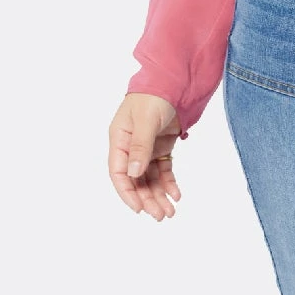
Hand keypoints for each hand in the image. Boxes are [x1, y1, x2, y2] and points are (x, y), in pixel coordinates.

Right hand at [109, 93, 181, 219]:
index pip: (118, 172)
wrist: (174, 79)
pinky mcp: (161, 145)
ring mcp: (146, 146)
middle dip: (147, 198)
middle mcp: (130, 145)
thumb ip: (140, 146)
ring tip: (170, 211)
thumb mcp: (145, 120)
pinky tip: (176, 194)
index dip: (127, 192)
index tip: (139, 208)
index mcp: (119, 138)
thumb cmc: (154, 95)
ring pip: (150, 177)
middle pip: (136, 179)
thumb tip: (133, 172)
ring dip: (159, 194)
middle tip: (160, 215)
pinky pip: (163, 169)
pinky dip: (169, 182)